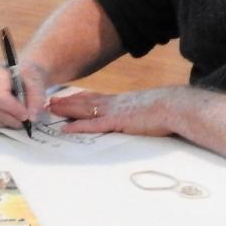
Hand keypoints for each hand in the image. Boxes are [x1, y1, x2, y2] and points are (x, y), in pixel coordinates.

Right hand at [0, 61, 47, 128]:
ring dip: (11, 122)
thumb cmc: (27, 74)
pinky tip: (15, 116)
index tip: (26, 116)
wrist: (22, 74)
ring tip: (23, 117)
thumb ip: (36, 98)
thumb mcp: (36, 80)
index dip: (12, 109)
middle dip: (13, 118)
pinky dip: (7, 122)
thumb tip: (32, 117)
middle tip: (28, 120)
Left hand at [50, 88, 177, 136]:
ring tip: (51, 110)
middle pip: (85, 101)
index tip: (66, 96)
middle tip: (50, 101)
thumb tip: (137, 116)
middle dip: (66, 101)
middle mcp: (114, 103)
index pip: (95, 98)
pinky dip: (79, 127)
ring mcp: (114, 112)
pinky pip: (93, 125)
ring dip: (66, 110)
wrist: (175, 106)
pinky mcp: (117, 122)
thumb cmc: (166, 109)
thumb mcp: (148, 109)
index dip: (79, 97)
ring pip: (84, 110)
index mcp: (122, 101)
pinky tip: (67, 129)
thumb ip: (138, 112)